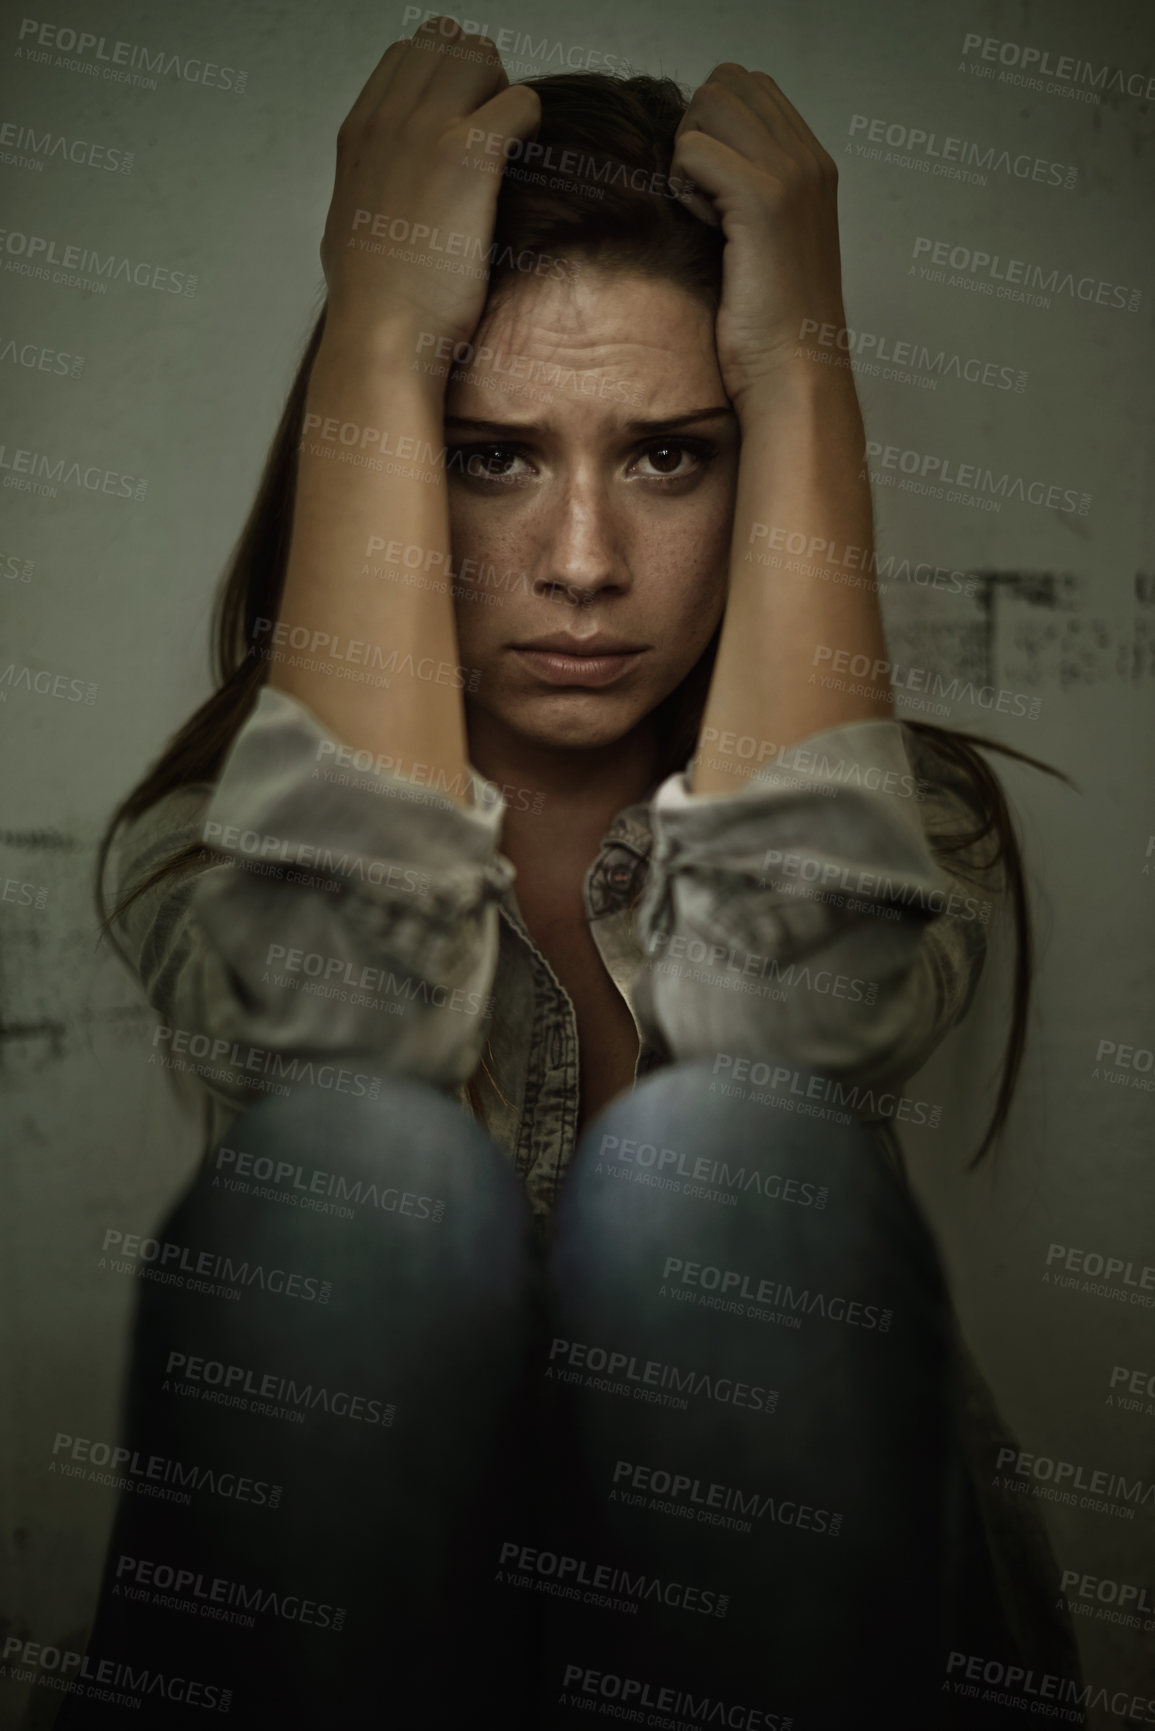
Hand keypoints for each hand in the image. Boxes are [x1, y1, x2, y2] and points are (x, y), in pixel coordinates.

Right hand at [320, 15, 540, 351]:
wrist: (383, 335)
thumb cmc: (374, 303)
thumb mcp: (350, 226)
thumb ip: (369, 188)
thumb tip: (380, 189)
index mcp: (358, 133)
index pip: (406, 55)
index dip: (444, 80)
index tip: (460, 123)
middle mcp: (388, 120)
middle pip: (446, 45)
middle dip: (479, 80)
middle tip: (492, 135)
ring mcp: (426, 132)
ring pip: (483, 59)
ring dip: (504, 95)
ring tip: (508, 150)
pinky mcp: (468, 155)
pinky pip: (521, 102)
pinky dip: (532, 125)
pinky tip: (524, 163)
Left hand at [670, 64, 845, 413]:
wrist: (794, 374)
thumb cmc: (770, 325)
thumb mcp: (766, 242)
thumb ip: (747, 189)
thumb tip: (697, 156)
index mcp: (813, 164)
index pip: (748, 87)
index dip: (713, 128)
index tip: (716, 191)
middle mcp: (809, 158)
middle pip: (725, 84)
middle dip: (696, 133)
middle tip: (703, 198)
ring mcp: (791, 175)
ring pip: (708, 109)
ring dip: (688, 156)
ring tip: (705, 212)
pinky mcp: (764, 200)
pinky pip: (695, 151)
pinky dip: (685, 184)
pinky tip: (704, 227)